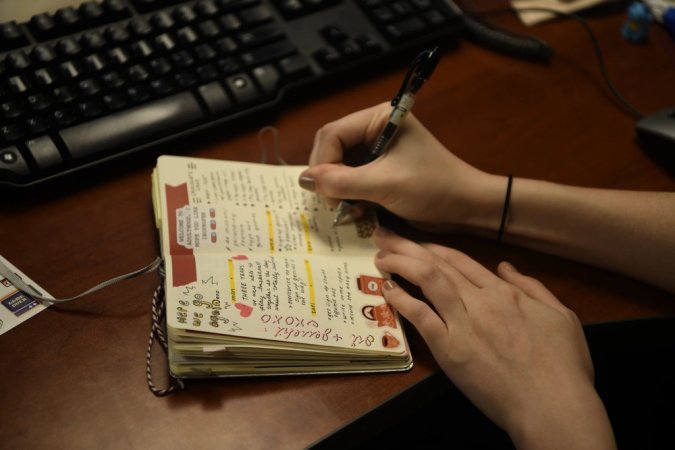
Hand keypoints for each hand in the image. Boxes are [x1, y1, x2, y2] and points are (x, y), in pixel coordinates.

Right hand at [299, 103, 506, 233]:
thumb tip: (302, 180)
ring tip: (348, 209)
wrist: (467, 208)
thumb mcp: (384, 185)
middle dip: (329, 177)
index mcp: (379, 118)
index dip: (322, 163)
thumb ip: (341, 182)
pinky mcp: (381, 170)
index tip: (325, 193)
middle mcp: (375, 129)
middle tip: (335, 204)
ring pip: (339, 167)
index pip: (332, 134)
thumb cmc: (432, 188)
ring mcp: (378, 150)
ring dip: (339, 190)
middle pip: (332, 149)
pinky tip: (359, 211)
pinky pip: (351, 180)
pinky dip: (350, 196)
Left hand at [372, 228, 615, 449]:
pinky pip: (421, 317)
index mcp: (505, 293)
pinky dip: (402, 300)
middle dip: (407, 246)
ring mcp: (463, 324)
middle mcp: (480, 301)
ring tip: (381, 255)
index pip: (461, 261)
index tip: (416, 242)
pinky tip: (387, 290)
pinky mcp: (450, 349)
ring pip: (427, 280)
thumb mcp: (561, 316)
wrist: (553, 406)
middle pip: (438, 264)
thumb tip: (505, 266)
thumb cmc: (564, 367)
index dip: (434, 248)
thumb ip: (532, 287)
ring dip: (400, 263)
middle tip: (384, 234)